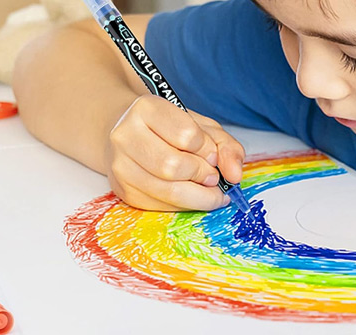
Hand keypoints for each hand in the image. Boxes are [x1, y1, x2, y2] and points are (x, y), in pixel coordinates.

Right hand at [105, 95, 244, 210]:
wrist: (126, 134)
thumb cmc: (166, 128)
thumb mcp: (200, 126)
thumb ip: (225, 146)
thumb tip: (235, 175)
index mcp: (146, 109)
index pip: (187, 135)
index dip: (208, 150)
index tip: (212, 155)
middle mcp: (126, 136)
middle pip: (173, 167)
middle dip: (203, 176)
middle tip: (212, 177)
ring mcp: (120, 165)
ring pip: (167, 191)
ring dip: (198, 196)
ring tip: (206, 189)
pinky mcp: (123, 190)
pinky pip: (160, 206)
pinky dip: (182, 204)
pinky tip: (188, 193)